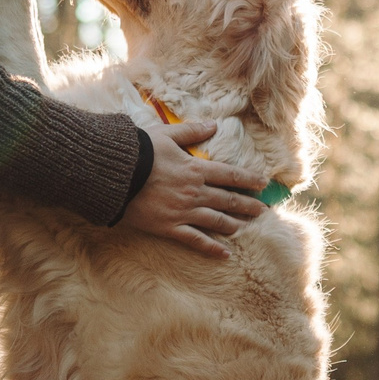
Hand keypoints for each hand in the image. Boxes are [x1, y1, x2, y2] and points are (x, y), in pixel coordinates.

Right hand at [121, 121, 268, 257]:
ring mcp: (184, 211)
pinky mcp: (170, 227)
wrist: (114, 174)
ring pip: (217, 221)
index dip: (249, 180)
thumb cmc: (139, 152)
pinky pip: (196, 239)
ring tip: (247, 228)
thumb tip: (214, 125)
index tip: (264, 184)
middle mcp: (195, 192)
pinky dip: (212, 248)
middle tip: (263, 210)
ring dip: (235, 224)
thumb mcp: (166, 135)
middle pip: (228, 200)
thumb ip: (192, 132)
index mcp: (196, 169)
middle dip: (248, 205)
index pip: (231, 175)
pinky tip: (225, 254)